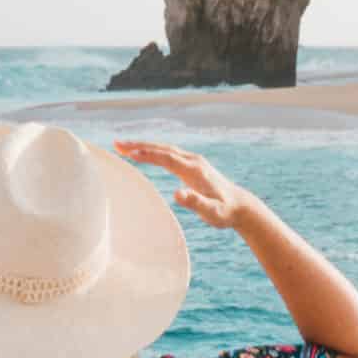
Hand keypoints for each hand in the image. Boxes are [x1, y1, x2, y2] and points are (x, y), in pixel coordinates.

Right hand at [113, 140, 256, 229]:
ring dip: (144, 146)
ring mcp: (193, 161)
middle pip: (162, 149)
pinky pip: (168, 154)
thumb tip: (177, 194)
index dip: (148, 155)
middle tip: (116, 144)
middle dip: (139, 146)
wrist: (240, 206)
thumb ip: (196, 203)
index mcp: (195, 170)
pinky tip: (142, 153)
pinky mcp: (192, 165)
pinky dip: (153, 151)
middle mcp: (193, 161)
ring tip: (122, 147)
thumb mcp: (213, 213)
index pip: (167, 158)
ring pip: (164, 149)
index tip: (129, 153)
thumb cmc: (225, 212)